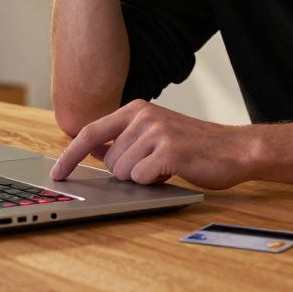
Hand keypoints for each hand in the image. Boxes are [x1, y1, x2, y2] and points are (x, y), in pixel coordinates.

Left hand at [49, 100, 256, 189]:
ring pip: (123, 172)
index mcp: (136, 109)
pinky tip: (172, 171)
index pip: (90, 132)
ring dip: (142, 178)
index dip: (70, 155)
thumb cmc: (195, 146)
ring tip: (166, 166)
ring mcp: (156, 131)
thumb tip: (93, 152)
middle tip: (155, 165)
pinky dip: (154, 182)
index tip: (57, 172)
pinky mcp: (168, 150)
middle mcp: (143, 116)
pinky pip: (141, 178)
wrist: (235, 149)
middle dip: (127, 172)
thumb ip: (125, 139)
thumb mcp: (156, 134)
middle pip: (109, 161)